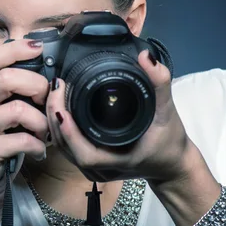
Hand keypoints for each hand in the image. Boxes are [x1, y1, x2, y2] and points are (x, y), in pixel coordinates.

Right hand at [0, 39, 49, 217]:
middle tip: (46, 102)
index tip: (39, 47)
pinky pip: (21, 141)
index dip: (16, 48)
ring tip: (44, 133)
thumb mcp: (9, 114)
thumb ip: (22, 94)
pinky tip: (39, 151)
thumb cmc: (3, 144)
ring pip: (17, 110)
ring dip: (41, 122)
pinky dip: (38, 146)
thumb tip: (54, 76)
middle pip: (5, 79)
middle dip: (35, 86)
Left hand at [46, 49, 189, 182]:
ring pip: (64, 147)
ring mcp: (93, 168)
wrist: (172, 163)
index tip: (62, 107)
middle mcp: (101, 168)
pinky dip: (60, 126)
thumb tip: (145, 56)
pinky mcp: (89, 163)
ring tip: (53, 93)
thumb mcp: (168, 111)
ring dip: (54, 121)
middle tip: (55, 88)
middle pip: (67, 148)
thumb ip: (159, 83)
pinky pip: (67, 146)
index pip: (85, 154)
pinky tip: (58, 106)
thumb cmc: (170, 141)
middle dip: (56, 118)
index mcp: (118, 159)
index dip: (69, 133)